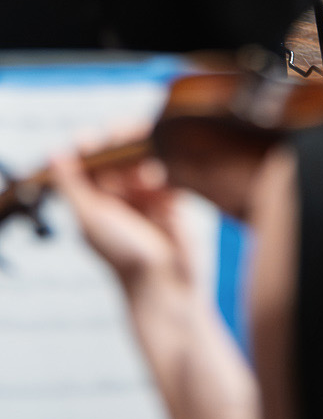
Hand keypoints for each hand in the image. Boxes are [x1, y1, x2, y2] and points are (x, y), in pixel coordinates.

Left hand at [52, 149, 191, 289]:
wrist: (162, 279)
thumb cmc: (121, 255)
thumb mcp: (90, 218)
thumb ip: (71, 185)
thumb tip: (53, 153)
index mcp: (95, 198)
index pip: (90, 158)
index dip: (91, 144)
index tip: (92, 139)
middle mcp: (119, 192)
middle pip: (120, 150)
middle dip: (122, 143)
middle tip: (127, 143)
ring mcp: (146, 192)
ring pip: (146, 155)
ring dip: (146, 156)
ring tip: (149, 173)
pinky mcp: (172, 193)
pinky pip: (170, 167)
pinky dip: (168, 167)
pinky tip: (166, 180)